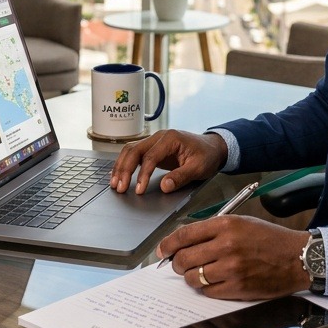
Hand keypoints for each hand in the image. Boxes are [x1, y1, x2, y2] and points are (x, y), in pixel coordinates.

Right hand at [109, 129, 226, 193]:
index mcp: (170, 139)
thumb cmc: (207, 156)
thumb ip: (181, 177)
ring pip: (130, 150)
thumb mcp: (198, 168)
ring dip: (121, 166)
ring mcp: (154, 141)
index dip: (142, 174)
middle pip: (134, 150)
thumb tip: (164, 186)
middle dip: (124, 169)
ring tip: (115, 183)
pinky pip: (134, 154)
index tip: (139, 190)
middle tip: (119, 187)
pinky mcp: (152, 148)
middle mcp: (159, 137)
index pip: (150, 156)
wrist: (212, 147)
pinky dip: (125, 164)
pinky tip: (119, 175)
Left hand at [158, 216, 310, 299]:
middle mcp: (226, 245)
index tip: (162, 250)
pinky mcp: (237, 287)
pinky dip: (205, 288)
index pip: (184, 235)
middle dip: (177, 262)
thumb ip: (212, 230)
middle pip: (184, 258)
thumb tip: (184, 242)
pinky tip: (213, 281)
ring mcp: (231, 268)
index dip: (167, 244)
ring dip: (190, 276)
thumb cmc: (270, 239)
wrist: (298, 258)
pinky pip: (208, 291)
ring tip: (198, 273)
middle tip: (179, 263)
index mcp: (225, 225)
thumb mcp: (241, 222)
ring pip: (193, 276)